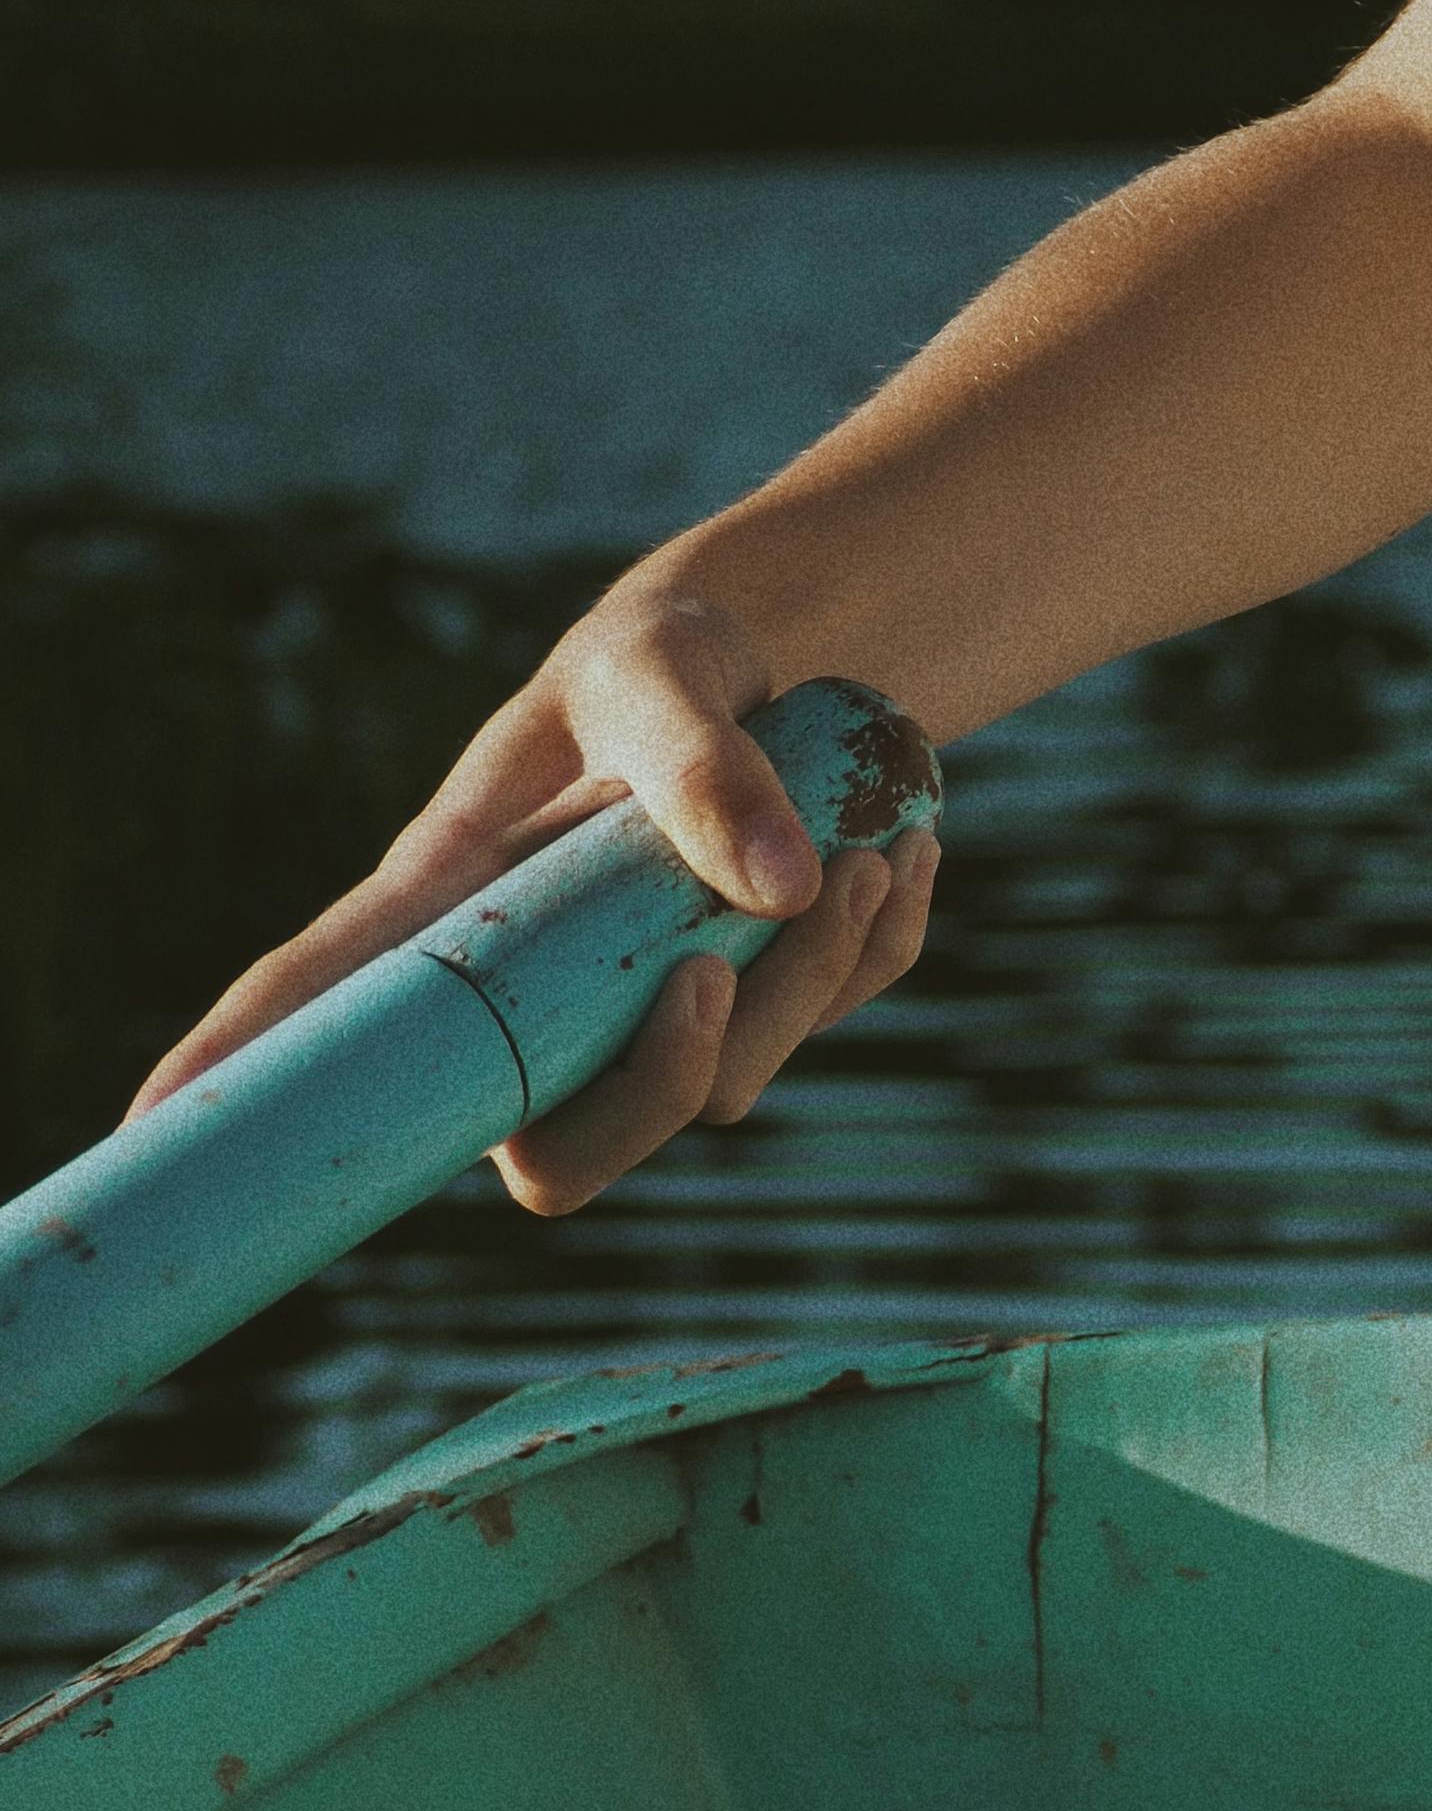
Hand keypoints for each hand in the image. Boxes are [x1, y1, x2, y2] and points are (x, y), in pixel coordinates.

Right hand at [129, 586, 942, 1216]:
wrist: (794, 659)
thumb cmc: (672, 659)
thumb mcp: (664, 671)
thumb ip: (702, 768)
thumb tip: (777, 897)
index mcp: (462, 906)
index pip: (330, 1001)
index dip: (240, 1064)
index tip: (151, 1123)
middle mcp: (548, 998)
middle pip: (565, 1150)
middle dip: (669, 1078)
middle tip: (734, 958)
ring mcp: (659, 1017)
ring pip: (727, 1085)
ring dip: (815, 976)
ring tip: (866, 844)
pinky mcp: (770, 1005)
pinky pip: (839, 1015)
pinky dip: (886, 933)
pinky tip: (901, 844)